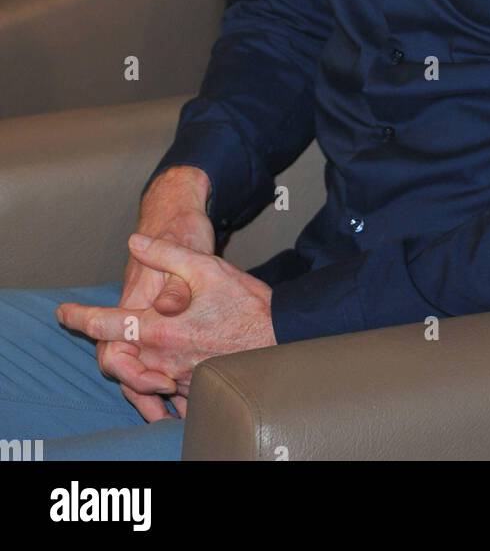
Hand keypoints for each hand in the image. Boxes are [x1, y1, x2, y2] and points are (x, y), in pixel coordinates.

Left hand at [56, 235, 274, 400]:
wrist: (281, 335)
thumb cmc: (246, 303)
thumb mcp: (206, 267)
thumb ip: (166, 254)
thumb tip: (135, 242)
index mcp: (161, 329)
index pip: (107, 325)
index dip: (80, 317)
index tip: (64, 312)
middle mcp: (163, 359)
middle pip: (115, 360)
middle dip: (104, 347)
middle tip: (96, 329)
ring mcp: (177, 379)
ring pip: (135, 377)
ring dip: (126, 363)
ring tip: (124, 349)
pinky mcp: (192, 389)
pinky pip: (160, 392)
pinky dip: (150, 380)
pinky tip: (157, 369)